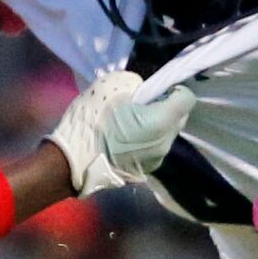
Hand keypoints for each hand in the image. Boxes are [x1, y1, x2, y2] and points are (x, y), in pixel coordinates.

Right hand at [46, 71, 195, 194]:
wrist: (71, 162)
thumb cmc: (92, 120)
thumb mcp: (111, 85)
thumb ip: (136, 85)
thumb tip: (142, 94)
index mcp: (162, 120)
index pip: (187, 98)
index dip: (174, 90)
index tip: (156, 89)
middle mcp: (166, 143)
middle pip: (178, 119)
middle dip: (166, 108)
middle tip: (141, 105)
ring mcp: (156, 161)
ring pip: (165, 136)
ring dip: (155, 127)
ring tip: (130, 124)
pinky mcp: (144, 173)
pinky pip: (152, 150)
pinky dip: (145, 142)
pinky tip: (123, 141)